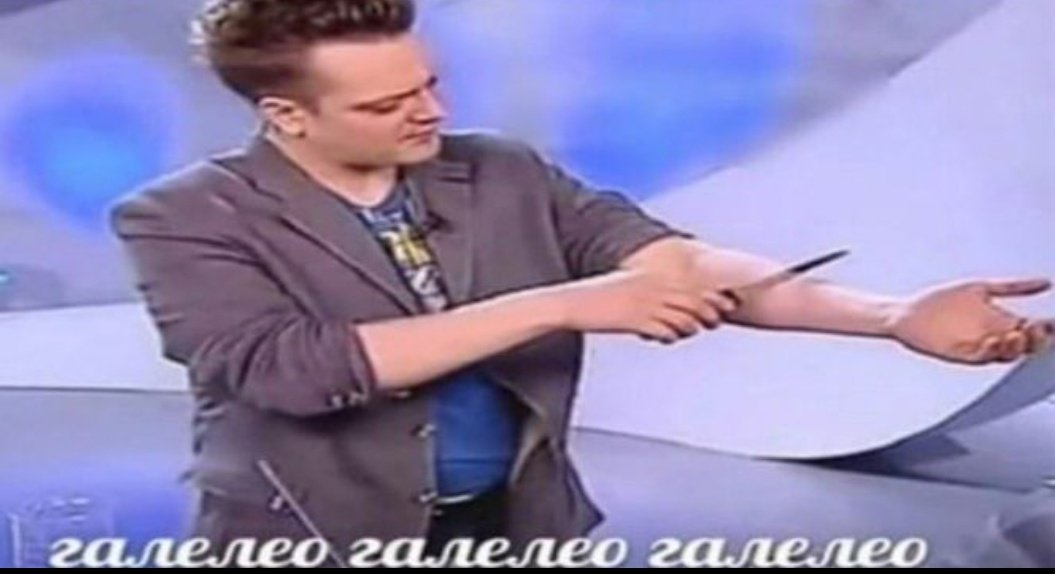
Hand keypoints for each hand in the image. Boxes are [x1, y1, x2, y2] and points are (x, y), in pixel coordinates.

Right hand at [555, 269, 738, 343]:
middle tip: (716, 322)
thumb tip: (666, 300)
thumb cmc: (599, 297)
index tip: (726, 303)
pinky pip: (665, 332)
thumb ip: (649, 290)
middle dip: (710, 313)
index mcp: (652, 276)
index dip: (713, 295)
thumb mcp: (627, 287)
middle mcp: (653, 288)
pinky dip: (669, 337)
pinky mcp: (636, 321)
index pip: (693, 283)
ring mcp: (645, 305)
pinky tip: (663, 337)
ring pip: (683, 319)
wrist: (573, 303)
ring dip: (690, 328)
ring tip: (686, 331)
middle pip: (694, 301)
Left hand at [887, 278, 1052, 363]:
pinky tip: (993, 341)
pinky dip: (988, 350)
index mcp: (1001, 323)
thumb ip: (1013, 287)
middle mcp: (993, 337)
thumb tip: (1046, 282)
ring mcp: (978, 347)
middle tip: (1038, 329)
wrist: (907, 313)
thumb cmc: (941, 302)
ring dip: (1013, 347)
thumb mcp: (981, 290)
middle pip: (1025, 345)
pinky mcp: (959, 354)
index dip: (1047, 328)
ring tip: (1016, 335)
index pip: (1033, 330)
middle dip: (1035, 339)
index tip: (1052, 322)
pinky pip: (979, 357)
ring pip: (1004, 354)